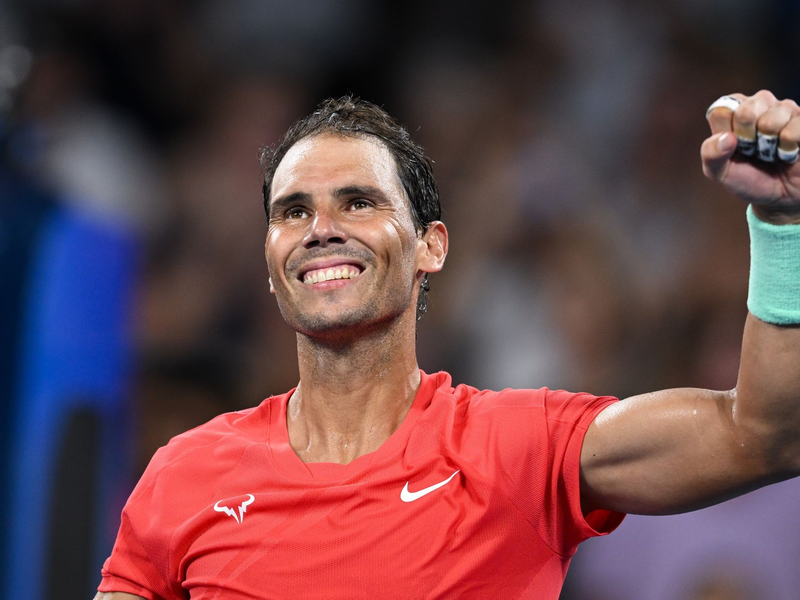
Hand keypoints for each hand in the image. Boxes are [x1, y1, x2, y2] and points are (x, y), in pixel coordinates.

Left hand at [702, 90, 799, 222]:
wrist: (779, 196)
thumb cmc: (748, 178)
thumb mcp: (719, 172)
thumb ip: (711, 154)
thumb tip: (727, 138)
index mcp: (733, 111)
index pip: (720, 112)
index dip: (726, 135)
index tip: (733, 148)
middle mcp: (758, 103)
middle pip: (745, 113)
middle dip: (747, 140)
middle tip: (754, 151)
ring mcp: (784, 108)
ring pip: (770, 121)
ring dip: (769, 146)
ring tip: (772, 152)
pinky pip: (793, 131)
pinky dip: (788, 150)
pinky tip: (789, 152)